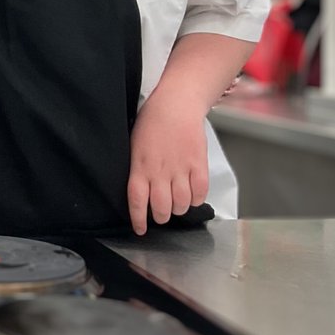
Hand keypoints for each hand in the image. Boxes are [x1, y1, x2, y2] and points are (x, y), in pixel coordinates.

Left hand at [126, 90, 208, 235]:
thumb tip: (140, 191)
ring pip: (181, 204)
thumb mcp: (134, 146)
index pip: (137, 200)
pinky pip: (199, 193)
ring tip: (175, 205)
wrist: (176, 105)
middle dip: (160, 217)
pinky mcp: (198, 165)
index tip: (140, 230)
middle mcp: (160, 171)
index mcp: (140, 166)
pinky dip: (196, 200)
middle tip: (160, 215)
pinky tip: (191, 196)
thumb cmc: (152, 122)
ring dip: (178, 209)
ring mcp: (180, 169)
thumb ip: (138, 169)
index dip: (138, 219)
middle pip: (161, 208)